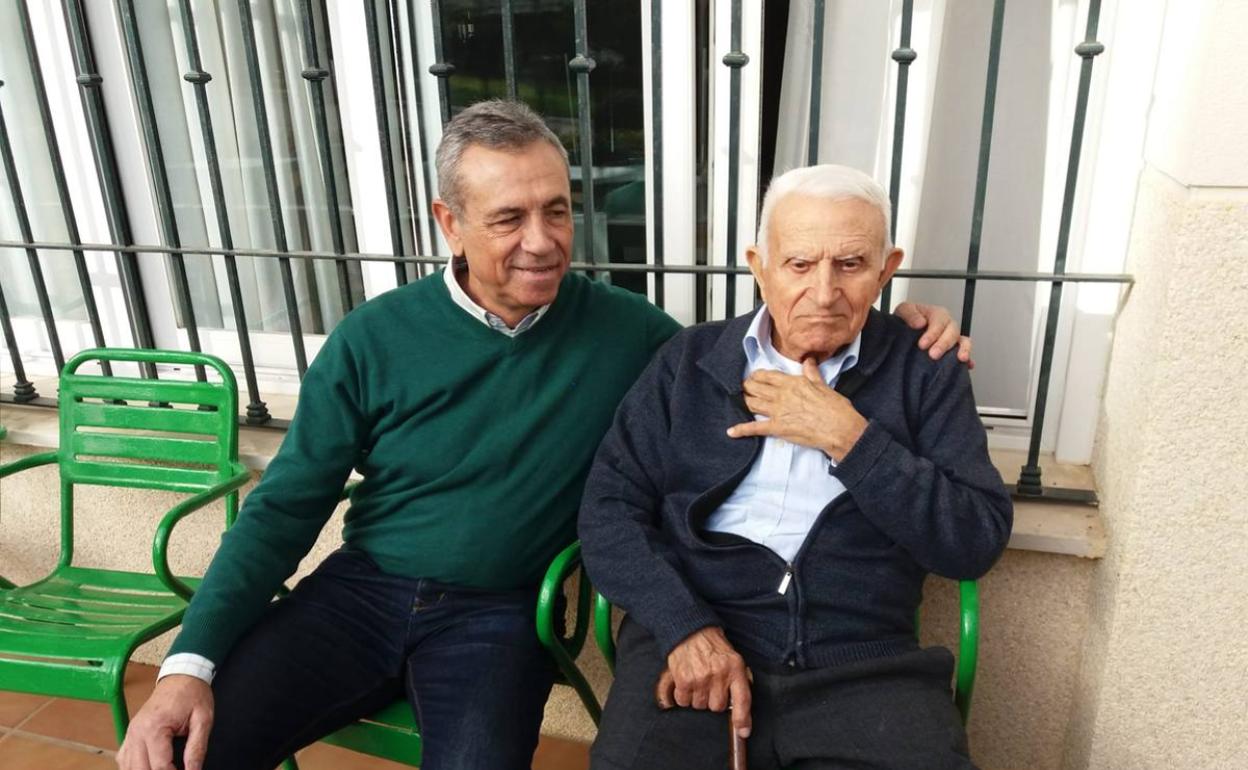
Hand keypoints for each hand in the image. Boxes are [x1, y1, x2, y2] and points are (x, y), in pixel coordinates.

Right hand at [118, 675, 213, 769]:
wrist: (181, 676)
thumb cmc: (192, 694)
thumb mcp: (203, 719)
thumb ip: (197, 748)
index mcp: (154, 728)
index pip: (159, 767)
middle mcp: (137, 732)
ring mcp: (130, 733)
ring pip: (128, 768)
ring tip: (165, 769)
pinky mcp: (130, 734)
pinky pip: (124, 760)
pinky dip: (134, 768)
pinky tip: (148, 767)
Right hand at [656, 626, 752, 737]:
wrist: (690, 630)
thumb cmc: (713, 647)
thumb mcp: (733, 659)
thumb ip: (738, 682)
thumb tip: (741, 712)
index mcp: (735, 668)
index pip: (742, 700)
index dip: (743, 719)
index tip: (743, 732)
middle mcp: (719, 674)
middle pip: (717, 707)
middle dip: (713, 699)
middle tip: (710, 684)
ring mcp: (700, 678)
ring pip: (700, 706)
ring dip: (698, 697)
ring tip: (698, 679)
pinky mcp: (683, 680)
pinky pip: (683, 701)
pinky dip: (683, 695)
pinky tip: (687, 681)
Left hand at [728, 359, 867, 461]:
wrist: (840, 428)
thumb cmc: (835, 408)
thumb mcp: (823, 385)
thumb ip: (812, 372)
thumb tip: (809, 360)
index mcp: (792, 383)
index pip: (767, 375)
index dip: (757, 375)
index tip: (754, 376)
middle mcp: (781, 395)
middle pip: (755, 388)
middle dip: (747, 387)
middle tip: (744, 387)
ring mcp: (778, 412)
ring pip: (752, 403)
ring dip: (743, 401)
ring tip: (739, 400)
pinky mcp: (777, 428)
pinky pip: (755, 428)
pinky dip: (741, 429)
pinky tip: (731, 431)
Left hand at [893, 302, 974, 368]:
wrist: (904, 330)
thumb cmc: (907, 319)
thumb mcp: (904, 311)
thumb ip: (910, 314)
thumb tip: (920, 323)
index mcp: (937, 314)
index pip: (939, 322)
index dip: (932, 334)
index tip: (922, 344)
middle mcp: (948, 325)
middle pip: (952, 332)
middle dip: (944, 344)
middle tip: (933, 355)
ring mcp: (952, 338)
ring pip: (963, 341)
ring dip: (963, 349)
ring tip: (960, 358)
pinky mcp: (954, 350)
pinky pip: (964, 354)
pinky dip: (968, 360)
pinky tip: (968, 366)